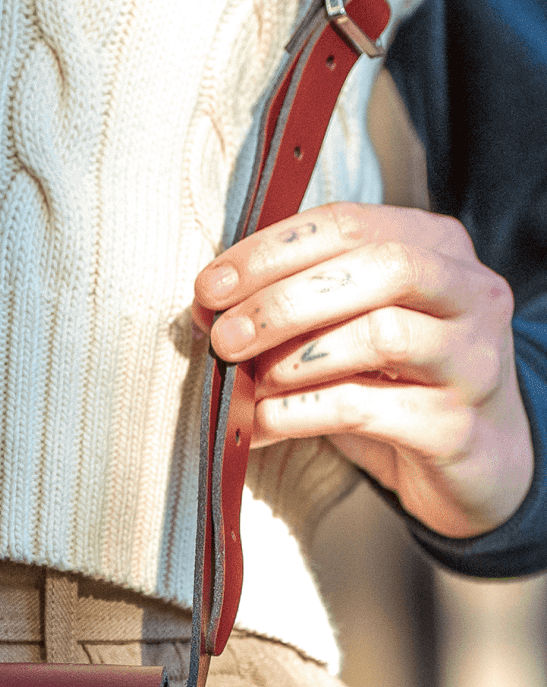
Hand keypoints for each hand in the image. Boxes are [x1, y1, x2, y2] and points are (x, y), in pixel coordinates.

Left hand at [192, 203, 532, 539]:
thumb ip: (297, 308)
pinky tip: (261, 425)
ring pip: (381, 335)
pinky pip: (367, 409)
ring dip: (295, 357)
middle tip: (223, 337)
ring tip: (247, 382)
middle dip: (283, 301)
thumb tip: (209, 307)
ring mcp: (472, 360)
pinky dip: (300, 414)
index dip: (271, 251)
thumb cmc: (398, 386)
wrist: (478, 464)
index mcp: (439, 249)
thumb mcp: (352, 331)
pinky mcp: (455, 427)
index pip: (349, 223)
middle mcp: (469, 294)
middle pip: (377, 268)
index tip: (210, 287)